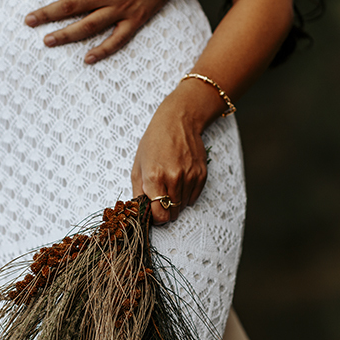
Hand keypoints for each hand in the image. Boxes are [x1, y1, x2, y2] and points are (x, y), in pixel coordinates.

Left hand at [24, 0, 191, 63]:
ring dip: (66, 35)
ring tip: (47, 41)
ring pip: (88, 26)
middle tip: (28, 21)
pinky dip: (102, 51)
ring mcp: (121, 9)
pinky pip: (116, 40)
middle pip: (70, 7)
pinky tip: (87, 58)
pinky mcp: (135, 20)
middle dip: (46, 14)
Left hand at [131, 91, 208, 224]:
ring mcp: (189, 176)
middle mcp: (173, 178)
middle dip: (165, 210)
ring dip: (176, 201)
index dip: (156, 218)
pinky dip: (186, 195)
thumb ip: (138, 191)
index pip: (159, 214)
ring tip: (170, 185)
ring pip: (183, 206)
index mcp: (154, 177)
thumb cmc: (155, 142)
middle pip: (172, 212)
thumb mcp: (138, 165)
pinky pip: (194, 198)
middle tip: (161, 199)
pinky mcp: (201, 174)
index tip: (154, 214)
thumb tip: (140, 210)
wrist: (178, 122)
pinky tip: (180, 181)